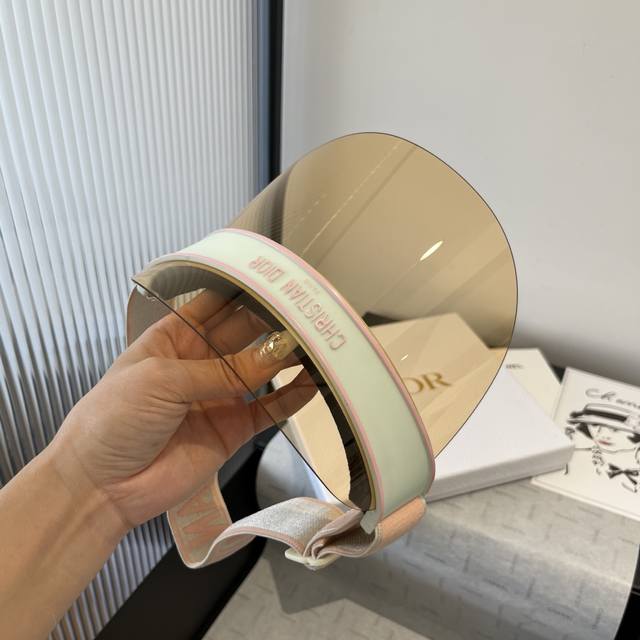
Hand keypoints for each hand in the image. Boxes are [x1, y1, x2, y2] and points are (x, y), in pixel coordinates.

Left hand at [50, 290, 314, 530]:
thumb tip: (273, 354)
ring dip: (287, 358)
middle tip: (306, 314)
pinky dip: (292, 397)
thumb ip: (219, 370)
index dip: (244, 292)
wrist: (101, 487)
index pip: (215, 305)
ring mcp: (217, 397)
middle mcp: (199, 362)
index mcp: (173, 338)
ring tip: (319, 344)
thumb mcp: (161, 380)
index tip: (277, 282)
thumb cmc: (113, 419)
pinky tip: (314, 383)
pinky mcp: (232, 430)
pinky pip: (269, 410)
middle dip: (273, 323)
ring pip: (261, 371)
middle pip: (245, 334)